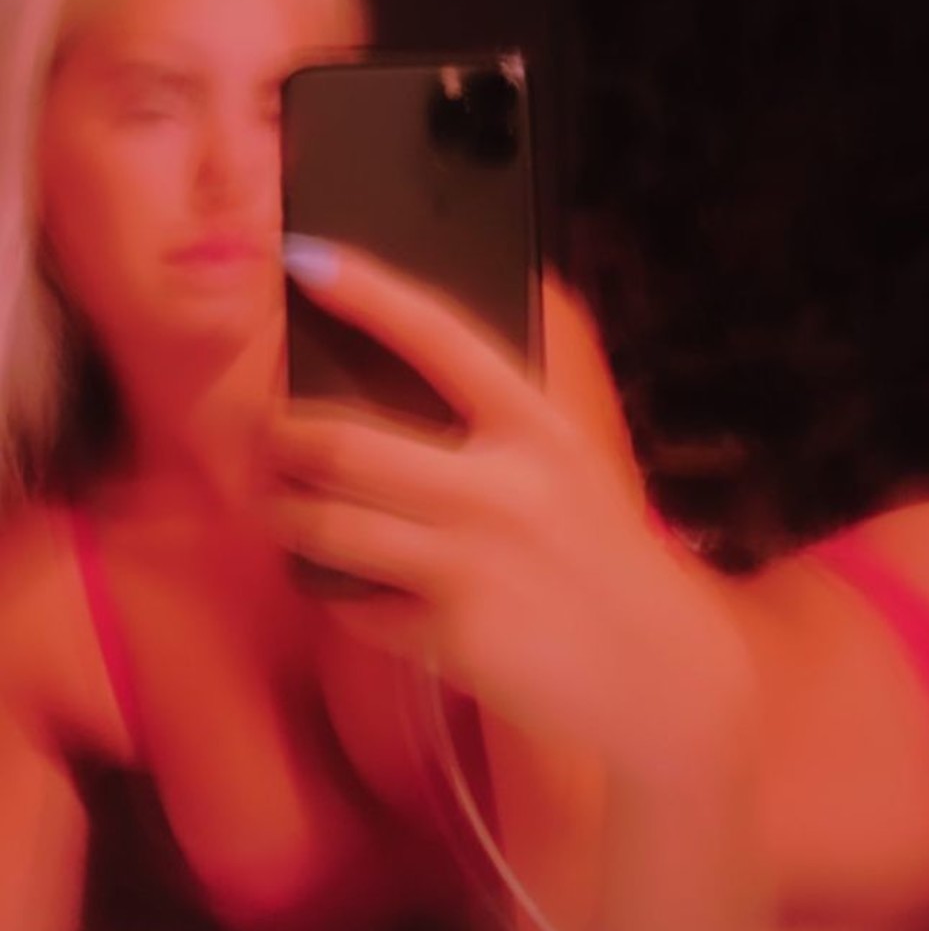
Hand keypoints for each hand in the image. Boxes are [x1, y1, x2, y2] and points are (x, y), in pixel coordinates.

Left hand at [266, 236, 730, 774]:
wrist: (664, 675)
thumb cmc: (604, 560)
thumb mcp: (571, 470)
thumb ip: (497, 431)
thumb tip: (387, 396)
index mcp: (537, 426)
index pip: (438, 334)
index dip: (366, 290)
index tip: (303, 255)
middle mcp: (501, 485)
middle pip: (342, 441)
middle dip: (277, 437)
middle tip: (262, 436)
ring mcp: (472, 561)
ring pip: (327, 524)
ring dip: (281, 513)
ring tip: (274, 506)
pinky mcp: (452, 633)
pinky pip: (356, 602)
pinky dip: (336, 593)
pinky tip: (339, 586)